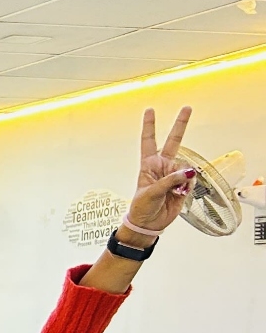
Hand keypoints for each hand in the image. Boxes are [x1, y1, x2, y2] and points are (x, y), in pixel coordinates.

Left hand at [121, 106, 195, 239]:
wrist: (149, 223)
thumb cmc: (141, 208)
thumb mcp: (151, 192)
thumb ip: (170, 180)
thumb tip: (187, 171)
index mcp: (148, 165)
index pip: (149, 141)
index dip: (149, 126)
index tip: (150, 110)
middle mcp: (162, 166)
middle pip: (173, 142)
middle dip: (180, 125)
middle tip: (187, 108)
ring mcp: (173, 175)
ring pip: (186, 168)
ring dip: (182, 179)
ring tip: (173, 192)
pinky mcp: (183, 185)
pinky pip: (191, 180)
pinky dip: (187, 187)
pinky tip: (179, 194)